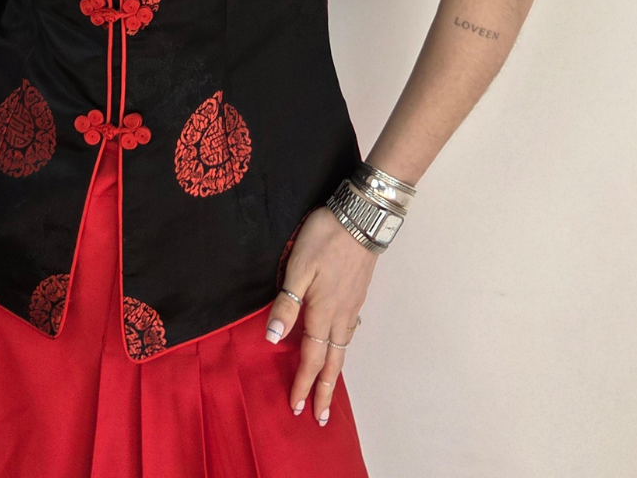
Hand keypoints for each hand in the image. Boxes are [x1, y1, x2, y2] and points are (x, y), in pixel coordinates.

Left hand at [265, 206, 378, 425]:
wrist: (362, 218)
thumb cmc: (325, 240)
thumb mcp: (298, 268)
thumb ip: (286, 303)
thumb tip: (274, 338)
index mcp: (322, 312)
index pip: (311, 357)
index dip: (303, 383)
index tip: (297, 407)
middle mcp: (340, 315)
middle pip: (333, 361)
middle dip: (326, 390)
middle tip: (322, 418)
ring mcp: (353, 306)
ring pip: (343, 347)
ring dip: (336, 372)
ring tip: (330, 387)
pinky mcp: (358, 294)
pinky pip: (350, 332)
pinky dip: (343, 348)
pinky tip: (341, 344)